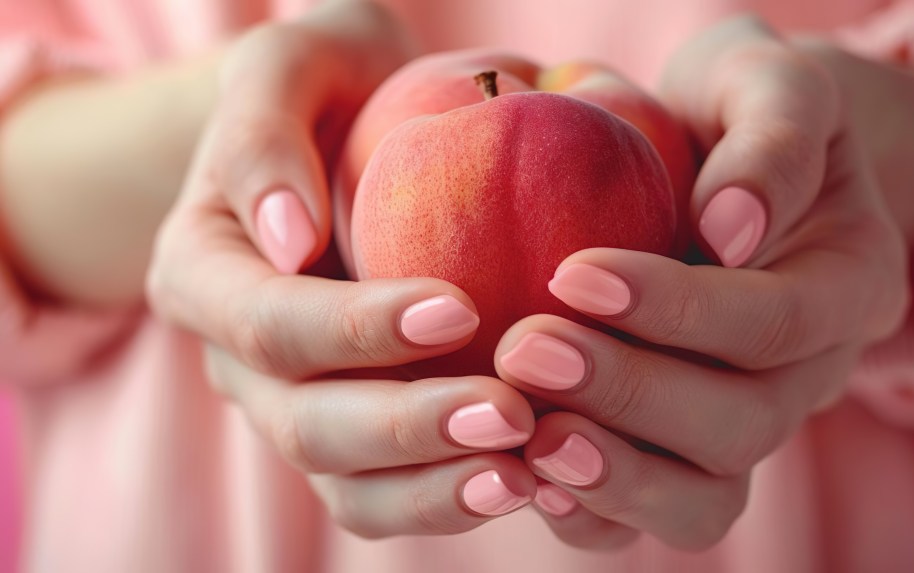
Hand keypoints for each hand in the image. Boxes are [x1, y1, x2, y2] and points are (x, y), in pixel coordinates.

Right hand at [148, 1, 536, 536]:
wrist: (350, 130)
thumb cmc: (327, 88)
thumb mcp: (288, 68)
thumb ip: (261, 135)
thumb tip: (286, 239)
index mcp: (204, 275)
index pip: (271, 324)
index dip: (356, 330)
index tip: (458, 308)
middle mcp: (241, 360)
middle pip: (307, 426)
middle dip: (408, 427)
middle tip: (510, 414)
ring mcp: (300, 406)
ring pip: (349, 488)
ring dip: (435, 488)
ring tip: (525, 472)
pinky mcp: (361, 435)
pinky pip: (395, 493)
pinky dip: (454, 496)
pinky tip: (531, 476)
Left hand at [493, 16, 913, 549]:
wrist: (716, 150)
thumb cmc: (736, 104)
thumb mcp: (769, 82)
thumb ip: (774, 139)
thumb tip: (730, 231)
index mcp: (850, 283)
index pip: (775, 320)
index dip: (679, 309)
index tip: (572, 273)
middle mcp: (810, 372)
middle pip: (741, 424)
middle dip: (629, 394)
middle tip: (524, 350)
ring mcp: (748, 421)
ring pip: (707, 498)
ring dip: (616, 476)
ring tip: (531, 442)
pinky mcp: (687, 451)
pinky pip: (654, 512)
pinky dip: (597, 512)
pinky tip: (530, 477)